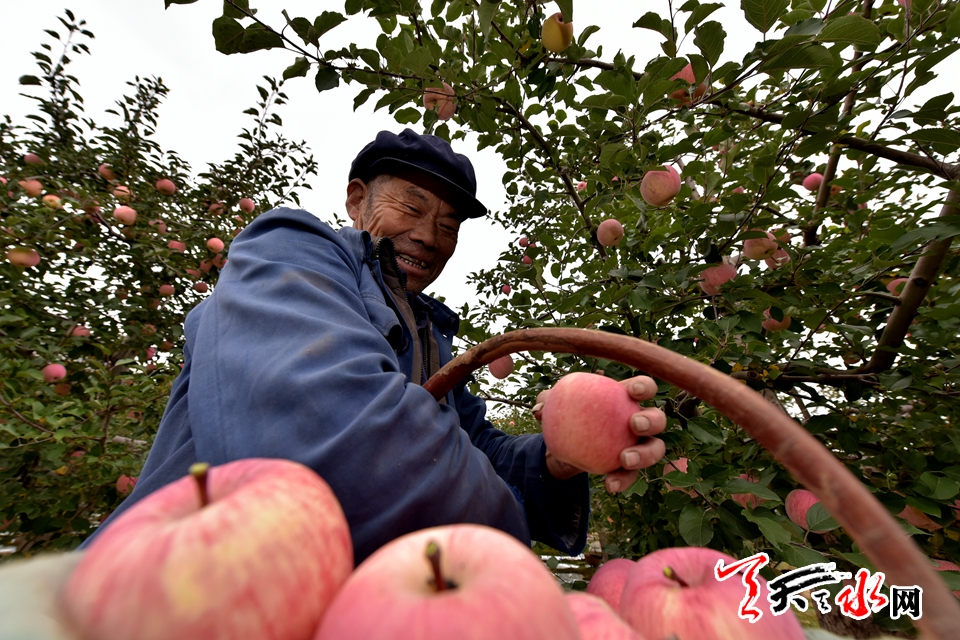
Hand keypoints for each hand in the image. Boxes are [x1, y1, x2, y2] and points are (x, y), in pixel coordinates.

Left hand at [533, 375, 666, 492]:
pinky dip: (623, 480)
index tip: (632, 391)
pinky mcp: (630, 468)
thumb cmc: (566, 416)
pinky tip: (610, 485)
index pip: (642, 388)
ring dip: (645, 454)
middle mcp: (638, 420)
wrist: (564, 445)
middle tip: (634, 424)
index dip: (644, 387)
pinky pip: (632, 475)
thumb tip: (540, 409)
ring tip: (626, 459)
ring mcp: (638, 445)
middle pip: (658, 418)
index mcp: (624, 398)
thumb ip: (548, 403)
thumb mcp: (554, 407)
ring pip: (655, 449)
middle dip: (652, 420)